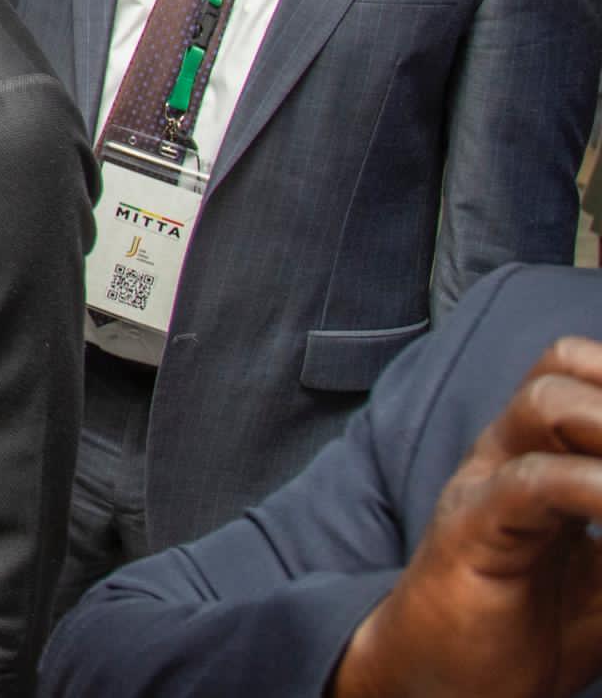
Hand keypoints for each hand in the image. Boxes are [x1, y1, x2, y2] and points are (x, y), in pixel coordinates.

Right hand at [331, 337, 601, 697]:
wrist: (449, 683)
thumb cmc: (533, 628)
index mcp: (544, 455)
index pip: (582, 373)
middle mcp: (509, 453)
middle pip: (564, 368)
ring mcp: (486, 482)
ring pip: (547, 402)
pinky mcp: (472, 528)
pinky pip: (536, 483)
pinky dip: (600, 488)